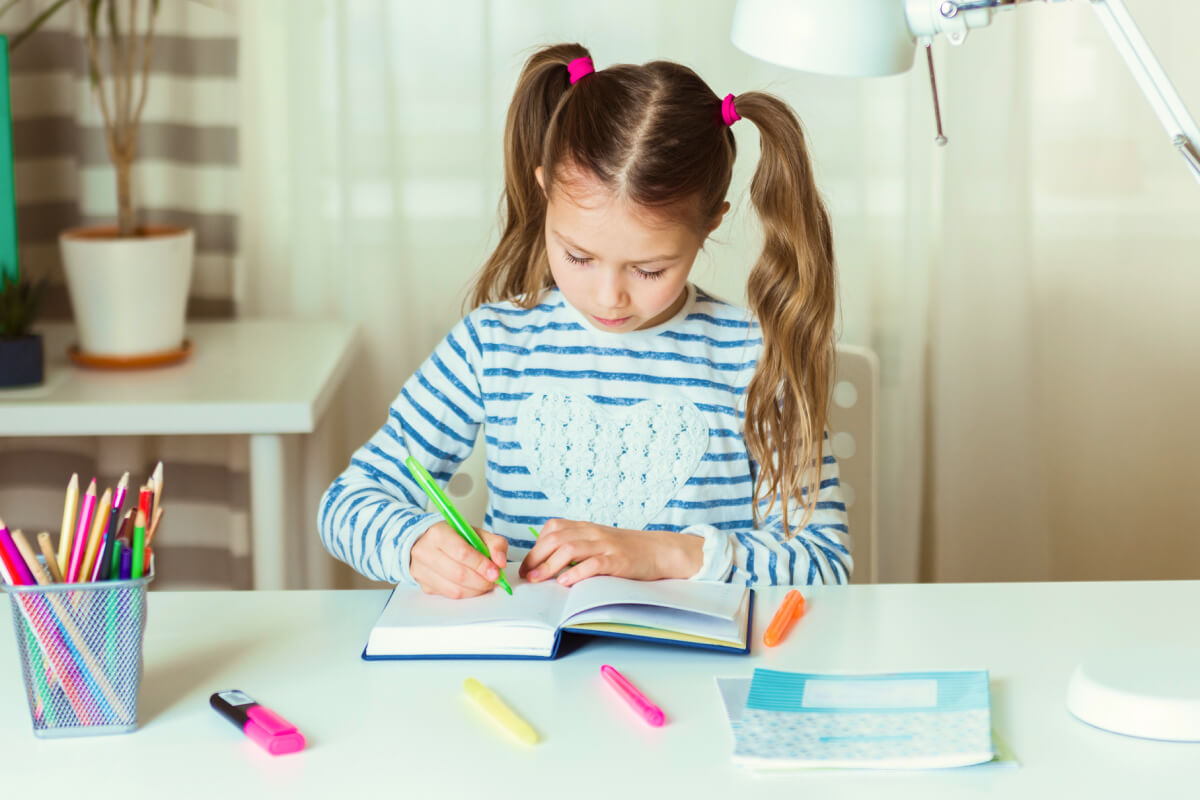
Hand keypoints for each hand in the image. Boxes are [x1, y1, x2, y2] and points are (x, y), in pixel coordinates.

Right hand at [410, 522, 508, 598]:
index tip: (495, 571)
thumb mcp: (476, 533)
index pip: (462, 553)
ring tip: (485, 583)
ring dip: (476, 590)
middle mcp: (424, 552)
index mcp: (438, 533)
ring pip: (454, 589)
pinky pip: (449, 595)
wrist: (427, 541)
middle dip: (481, 580)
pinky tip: (472, 586)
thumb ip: (495, 543)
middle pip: (458, 574)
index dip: (481, 565)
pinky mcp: (423, 585)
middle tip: (494, 580)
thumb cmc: (454, 537)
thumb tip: (501, 562)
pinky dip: (466, 593)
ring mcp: (420, 570)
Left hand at [519, 519, 702, 586]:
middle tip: (527, 576)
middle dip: (536, 557)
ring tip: (538, 579)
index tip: (526, 565)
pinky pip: (593, 564)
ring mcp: (606, 545)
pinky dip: (576, 573)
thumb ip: (578, 546)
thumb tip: (548, 561)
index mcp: (587, 527)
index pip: (553, 529)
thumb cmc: (627, 550)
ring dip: (549, 565)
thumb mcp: (599, 541)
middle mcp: (593, 533)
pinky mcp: (618, 561)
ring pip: (570, 549)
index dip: (536, 546)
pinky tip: (565, 582)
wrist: (659, 550)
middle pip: (556, 538)